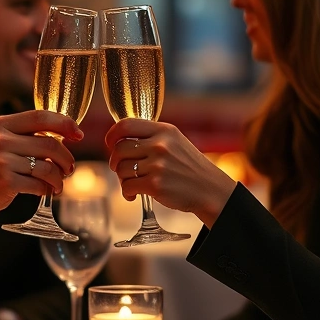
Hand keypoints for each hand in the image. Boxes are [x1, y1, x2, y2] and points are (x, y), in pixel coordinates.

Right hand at [0, 110, 82, 235]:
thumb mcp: (3, 141)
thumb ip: (27, 135)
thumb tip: (66, 136)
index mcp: (3, 124)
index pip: (41, 117)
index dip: (65, 124)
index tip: (78, 135)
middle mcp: (1, 139)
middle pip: (50, 144)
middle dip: (66, 158)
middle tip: (69, 168)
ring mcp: (2, 161)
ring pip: (47, 167)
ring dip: (59, 178)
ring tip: (58, 183)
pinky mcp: (5, 181)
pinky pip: (39, 185)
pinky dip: (47, 189)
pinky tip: (46, 190)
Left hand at [105, 118, 236, 228]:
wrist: (210, 190)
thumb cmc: (189, 168)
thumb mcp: (175, 143)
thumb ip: (151, 138)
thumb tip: (119, 141)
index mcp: (164, 131)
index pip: (126, 125)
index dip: (112, 135)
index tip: (109, 143)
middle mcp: (160, 145)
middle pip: (119, 149)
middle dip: (115, 162)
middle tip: (121, 170)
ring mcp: (158, 165)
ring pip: (121, 169)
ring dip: (123, 179)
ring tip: (134, 184)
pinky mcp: (155, 184)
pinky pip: (127, 186)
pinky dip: (127, 192)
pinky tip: (135, 195)